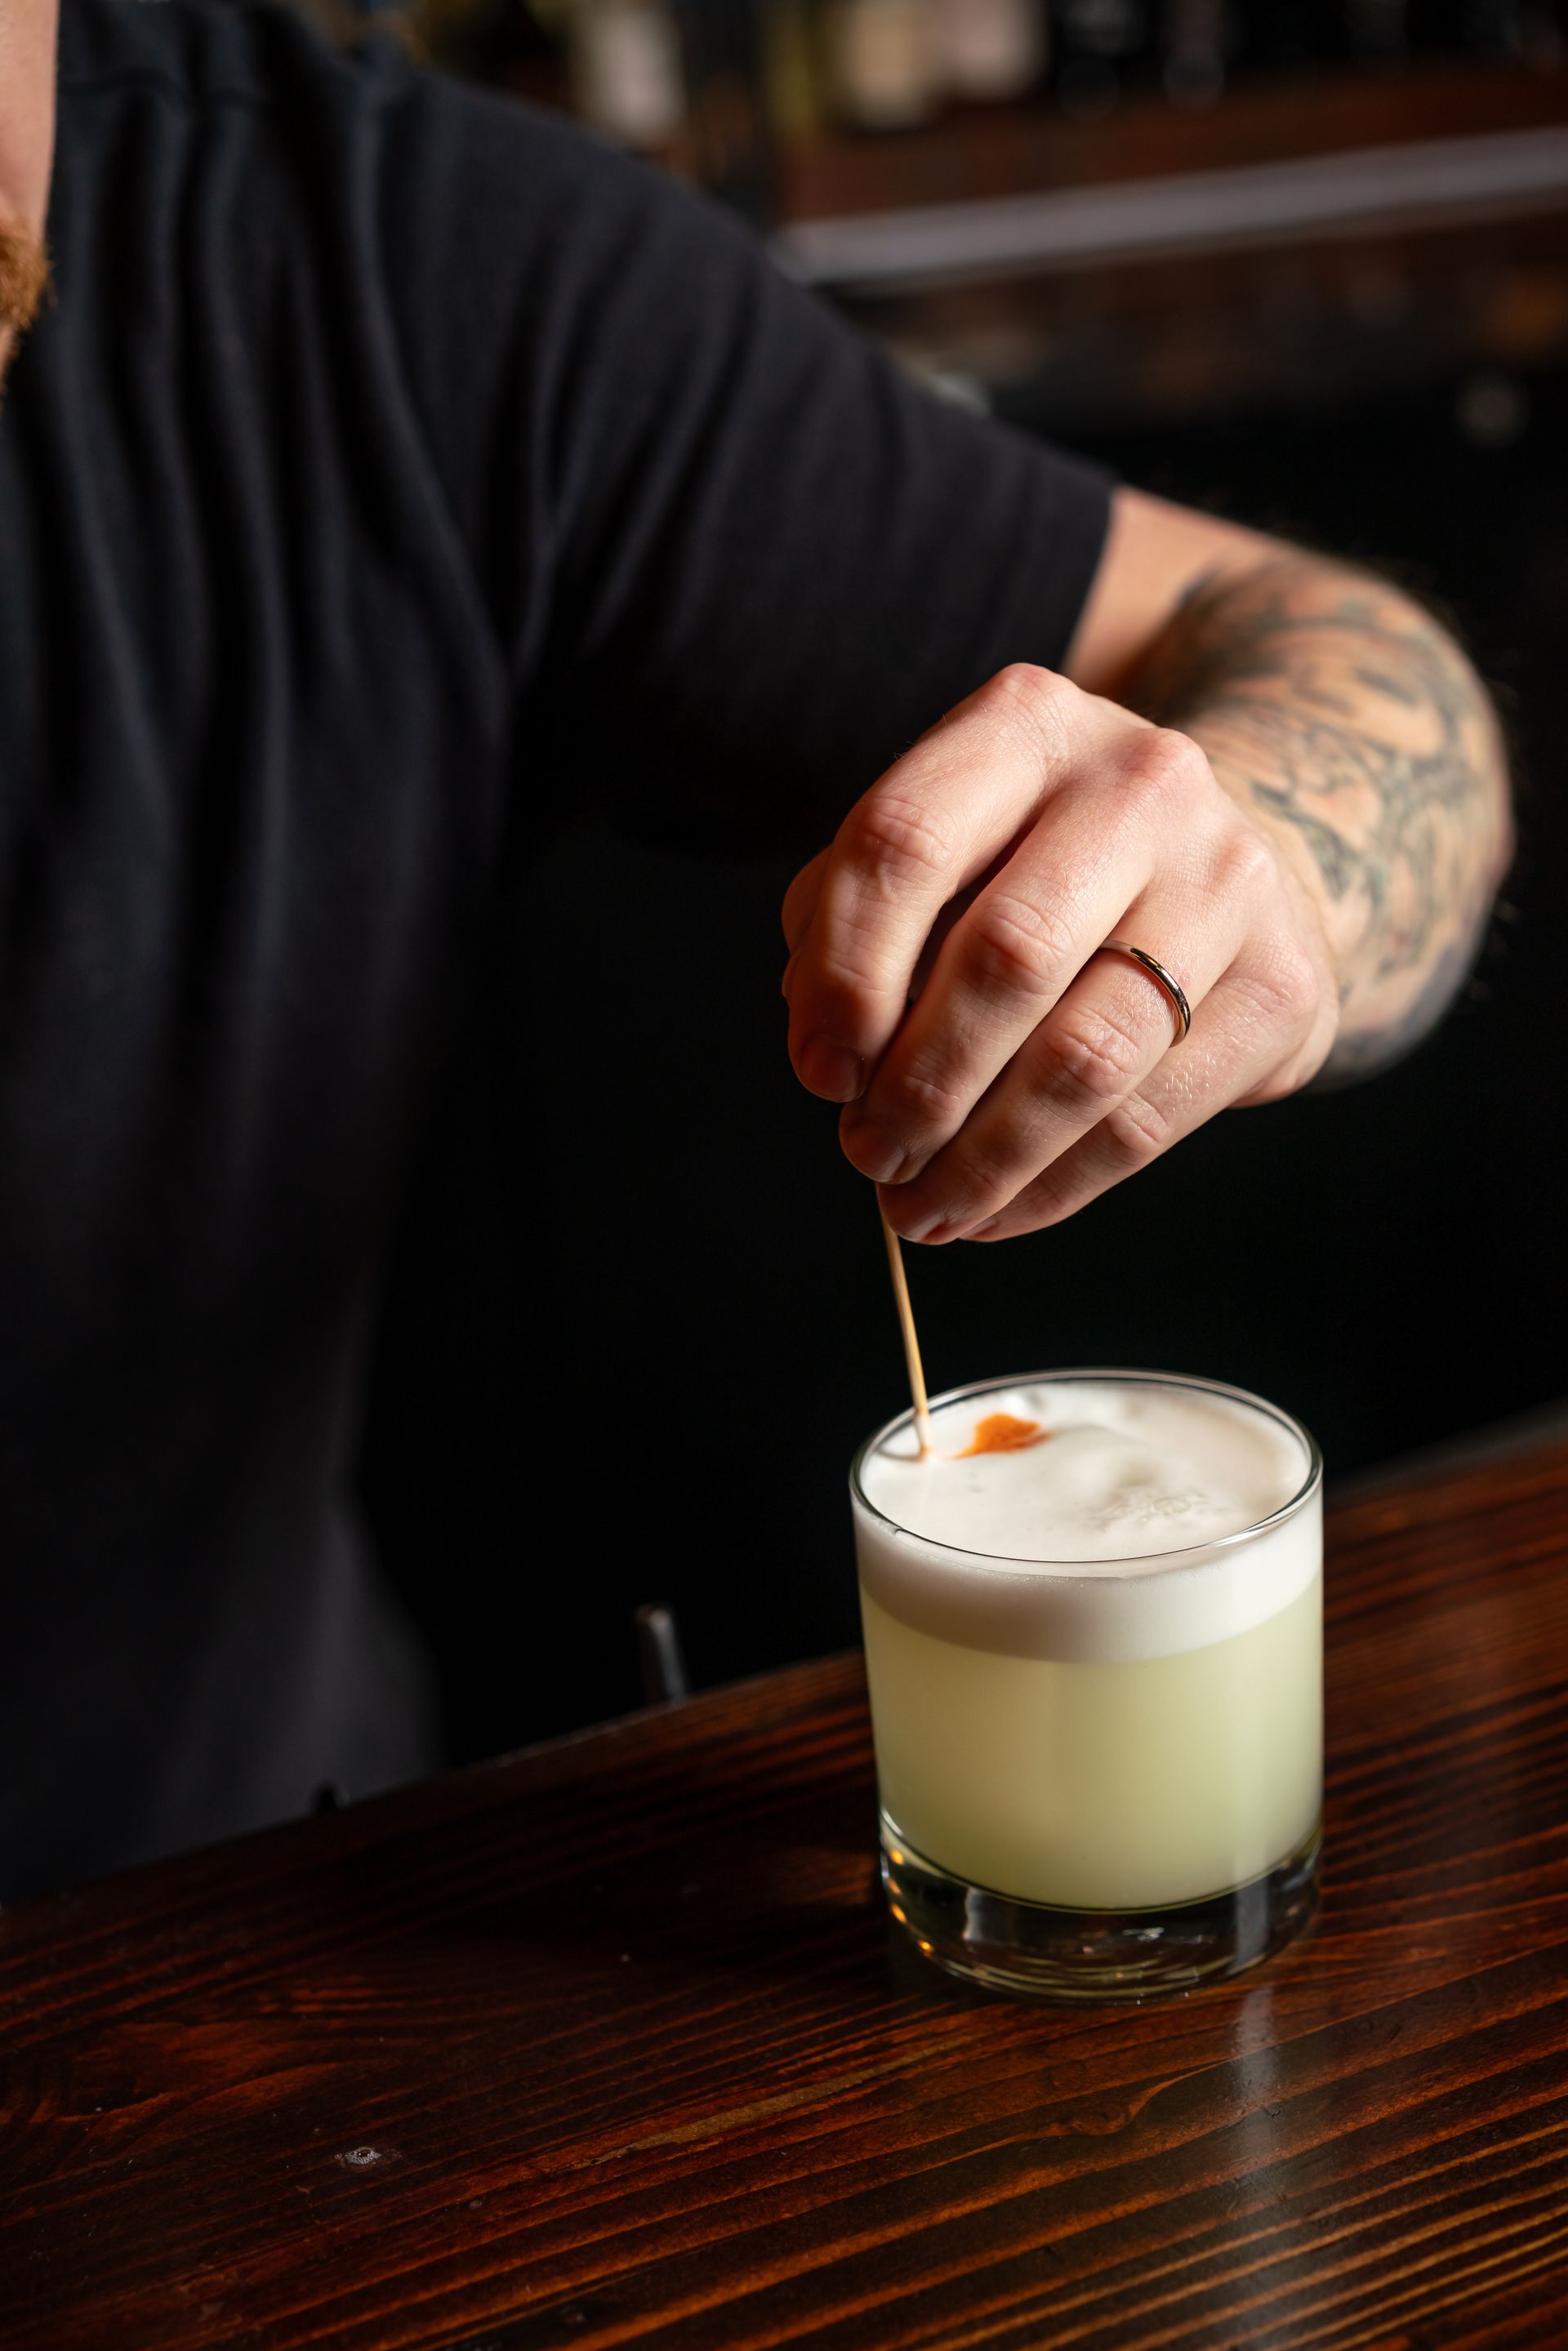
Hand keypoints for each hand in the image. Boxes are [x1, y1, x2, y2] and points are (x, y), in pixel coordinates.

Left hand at [781, 664, 1338, 1242]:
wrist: (1222, 867)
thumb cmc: (1033, 870)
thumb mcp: (936, 856)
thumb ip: (848, 927)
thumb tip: (828, 1056)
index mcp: (1024, 724)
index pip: (904, 843)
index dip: (844, 975)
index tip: (818, 1072)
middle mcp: (1140, 782)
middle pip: (1005, 955)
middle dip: (918, 1083)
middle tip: (869, 1154)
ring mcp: (1228, 878)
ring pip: (1084, 1056)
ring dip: (982, 1156)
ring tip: (921, 1205)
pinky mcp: (1280, 983)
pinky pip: (1148, 1120)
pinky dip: (1052, 1186)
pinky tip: (994, 1212)